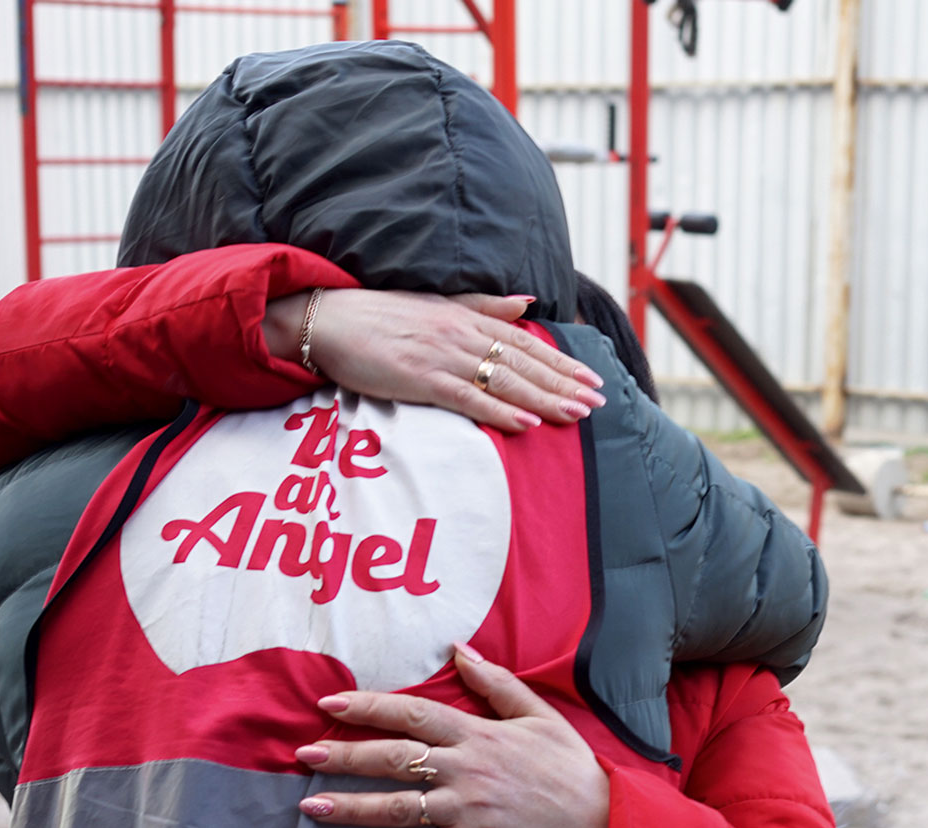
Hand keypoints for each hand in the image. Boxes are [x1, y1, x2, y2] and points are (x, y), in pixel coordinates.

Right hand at [264, 288, 608, 431]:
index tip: (592, 378)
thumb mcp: (437, 304)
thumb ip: (484, 305)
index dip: (562, 361)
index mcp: (468, 318)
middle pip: (525, 363)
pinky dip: (498, 411)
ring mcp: (443, 357)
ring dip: (544, 399)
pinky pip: (468, 398)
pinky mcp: (421, 379)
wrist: (328, 320)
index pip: (526, 342)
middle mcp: (462, 335)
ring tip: (576, 414)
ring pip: (505, 381)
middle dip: (565, 384)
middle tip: (599, 402)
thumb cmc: (381, 315)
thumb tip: (526, 303)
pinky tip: (525, 424)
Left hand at [294, 641, 611, 827]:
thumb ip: (496, 683)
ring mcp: (466, 811)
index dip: (368, 707)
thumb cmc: (569, 768)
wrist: (600, 823)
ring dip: (350, 807)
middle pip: (394, 759)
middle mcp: (465, 770)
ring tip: (310, 806)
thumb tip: (459, 648)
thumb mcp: (539, 715)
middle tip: (303, 756)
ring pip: (396, 808)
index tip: (329, 703)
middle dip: (345, 756)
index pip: (412, 714)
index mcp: (478, 735)